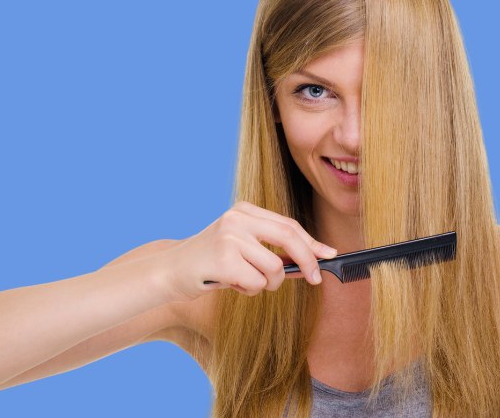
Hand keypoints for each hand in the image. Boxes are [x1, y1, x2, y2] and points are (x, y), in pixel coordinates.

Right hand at [161, 201, 336, 301]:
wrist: (171, 271)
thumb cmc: (211, 263)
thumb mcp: (241, 247)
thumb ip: (271, 250)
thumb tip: (311, 262)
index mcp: (244, 210)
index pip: (288, 224)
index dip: (311, 242)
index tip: (329, 255)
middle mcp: (238, 218)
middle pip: (289, 237)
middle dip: (308, 261)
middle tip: (315, 279)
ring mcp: (230, 236)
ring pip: (274, 268)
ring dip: (267, 284)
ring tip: (245, 281)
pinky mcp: (224, 258)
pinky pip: (257, 283)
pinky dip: (250, 290)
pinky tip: (230, 283)